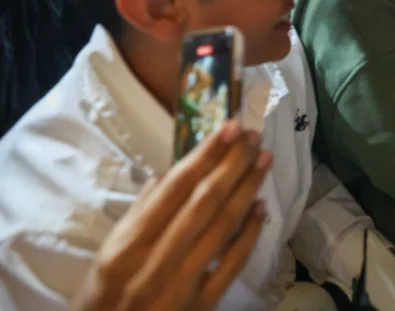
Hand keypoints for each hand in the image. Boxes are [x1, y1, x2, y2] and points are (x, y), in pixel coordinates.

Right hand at [69, 121, 269, 310]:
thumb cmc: (103, 298)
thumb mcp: (106, 256)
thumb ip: (137, 214)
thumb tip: (168, 175)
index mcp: (127, 245)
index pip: (174, 189)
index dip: (205, 155)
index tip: (229, 128)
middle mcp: (155, 262)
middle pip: (204, 202)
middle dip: (232, 164)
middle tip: (253, 135)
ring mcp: (182, 285)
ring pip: (223, 227)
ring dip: (247, 189)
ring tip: (264, 159)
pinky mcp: (203, 305)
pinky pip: (233, 263)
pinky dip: (250, 233)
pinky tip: (261, 207)